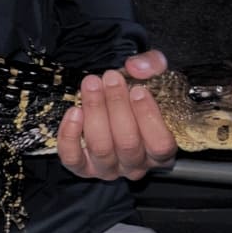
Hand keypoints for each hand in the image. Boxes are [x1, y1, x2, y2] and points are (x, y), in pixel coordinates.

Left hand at [56, 49, 176, 180]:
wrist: (114, 97)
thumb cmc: (137, 91)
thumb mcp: (153, 73)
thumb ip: (153, 64)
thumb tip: (136, 68)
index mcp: (161, 150)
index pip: (160, 144)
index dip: (148, 117)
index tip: (138, 89)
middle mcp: (136, 164)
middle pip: (127, 143)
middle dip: (117, 106)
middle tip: (110, 78)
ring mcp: (109, 168)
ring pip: (101, 147)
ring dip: (95, 111)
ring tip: (91, 84)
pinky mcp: (83, 166)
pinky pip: (73, 157)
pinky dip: (70, 135)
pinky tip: (74, 111)